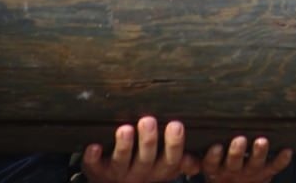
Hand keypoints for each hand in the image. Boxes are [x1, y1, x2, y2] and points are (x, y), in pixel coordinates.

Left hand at [81, 116, 197, 182]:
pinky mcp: (97, 172)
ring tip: (124, 129)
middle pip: (146, 159)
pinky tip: (92, 145)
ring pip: (121, 162)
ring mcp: (118, 174)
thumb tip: (204, 155)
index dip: (173, 143)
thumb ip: (181, 157)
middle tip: (148, 120)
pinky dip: (92, 157)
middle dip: (148, 140)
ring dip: (123, 146)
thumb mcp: (165, 165)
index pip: (171, 159)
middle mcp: (141, 174)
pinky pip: (93, 167)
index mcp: (160, 170)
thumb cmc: (145, 167)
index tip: (176, 124)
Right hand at [200, 135, 292, 182]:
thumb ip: (201, 141)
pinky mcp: (265, 173)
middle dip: (237, 152)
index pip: (211, 163)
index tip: (216, 147)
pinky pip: (274, 167)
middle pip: (233, 163)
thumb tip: (182, 119)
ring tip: (262, 142)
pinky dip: (282, 160)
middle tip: (240, 140)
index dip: (213, 157)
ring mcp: (249, 172)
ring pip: (255, 164)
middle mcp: (231, 169)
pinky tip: (288, 151)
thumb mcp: (207, 157)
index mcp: (214, 167)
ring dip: (259, 153)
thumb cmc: (219, 160)